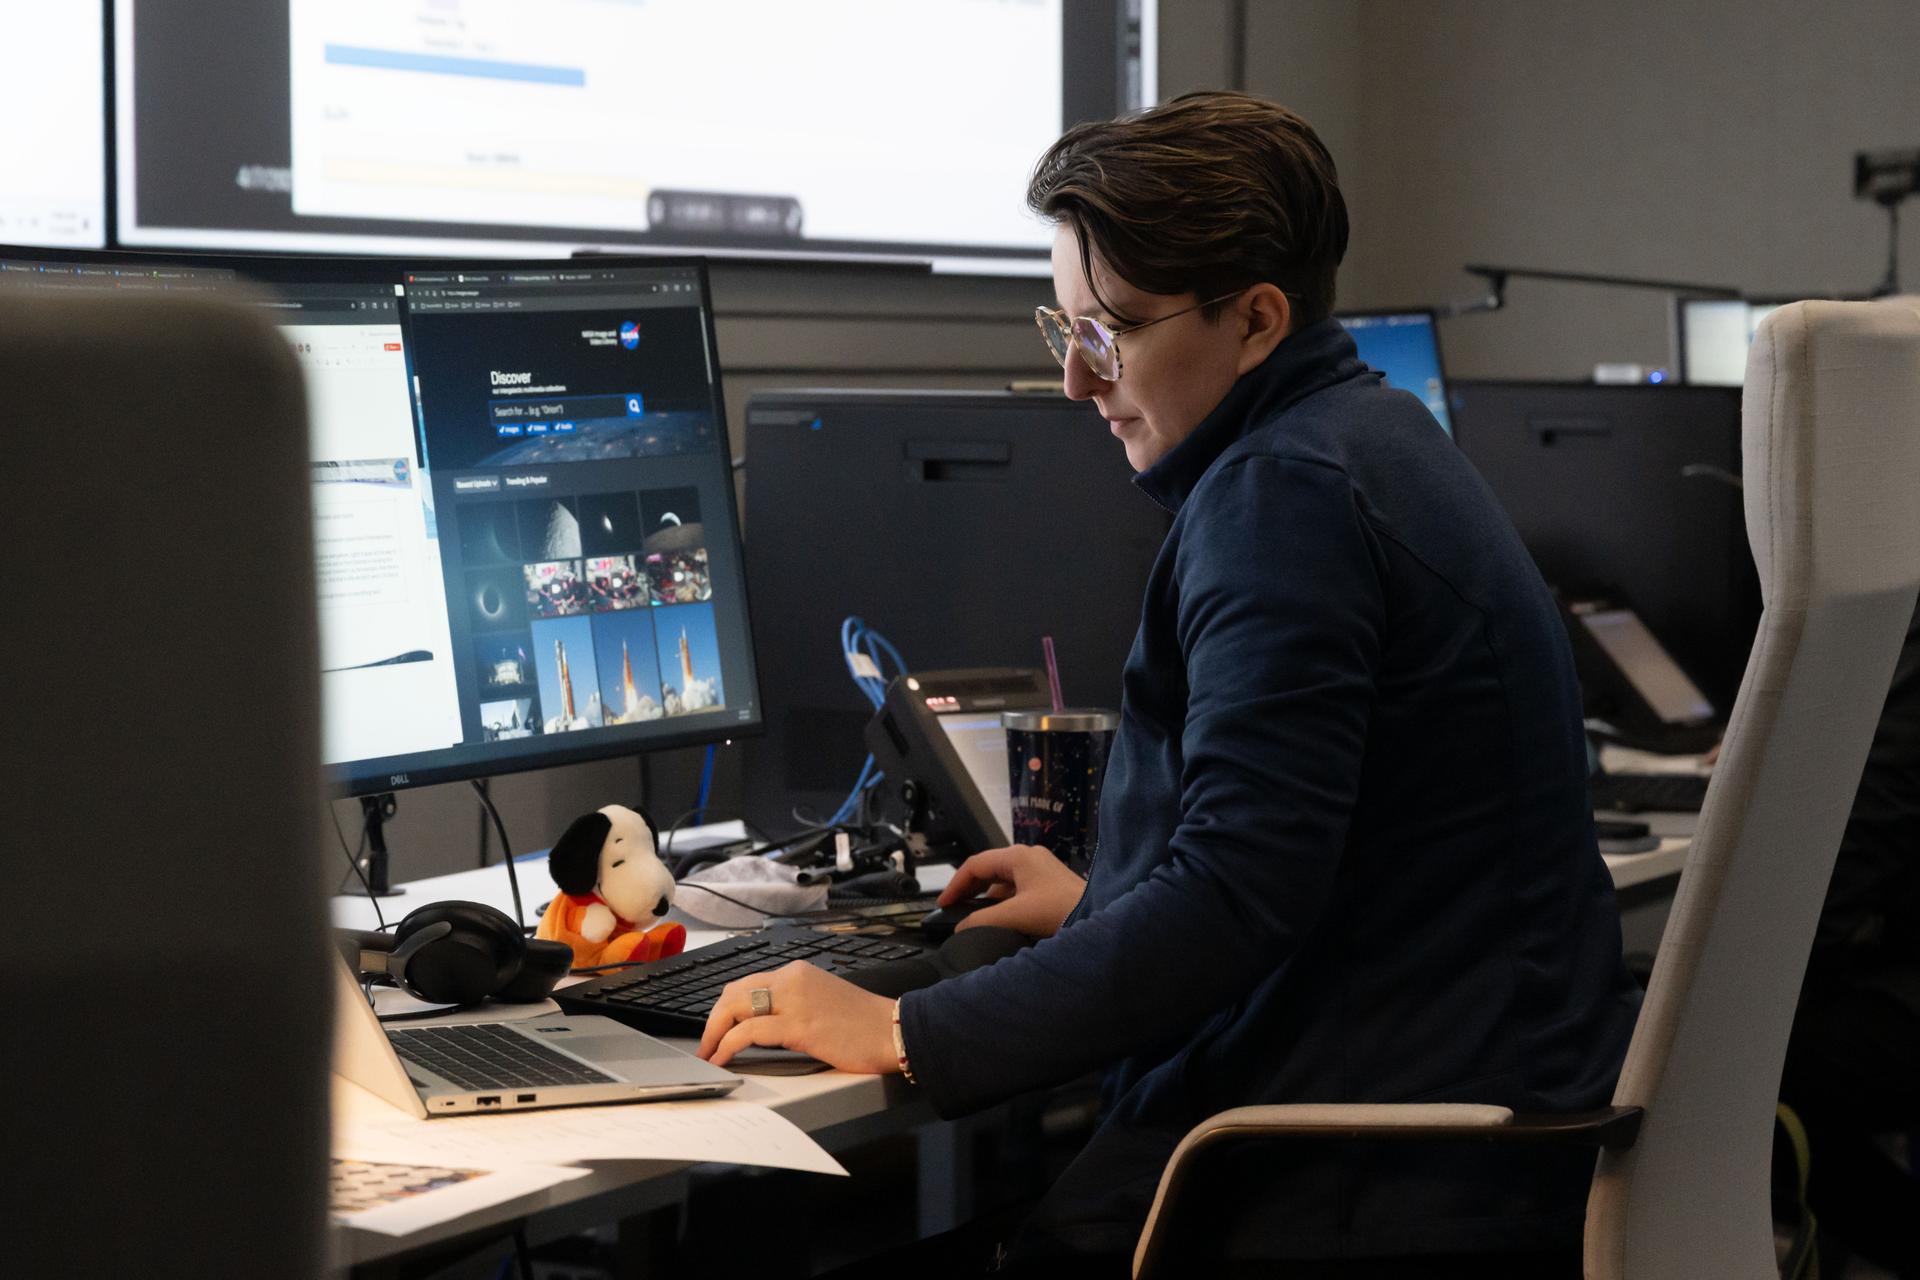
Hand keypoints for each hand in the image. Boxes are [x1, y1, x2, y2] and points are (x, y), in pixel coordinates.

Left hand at [697, 961, 898, 1071]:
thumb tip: (763, 1025)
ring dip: (714, 1033)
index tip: (717, 1028)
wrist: (895, 1030)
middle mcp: (793, 979)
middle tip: (706, 1043)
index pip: (748, 983)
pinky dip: (728, 1046)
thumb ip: (794, 1005)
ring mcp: (795, 1000)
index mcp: (798, 972)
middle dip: (713, 1019)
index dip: (726, 1007)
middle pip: (734, 992)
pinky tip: (722, 1058)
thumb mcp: (823, 1002)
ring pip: (735, 1007)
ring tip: (708, 1054)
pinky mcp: (798, 1025)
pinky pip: (749, 1032)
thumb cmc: (865, 1024)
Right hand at [938, 844, 1084, 939]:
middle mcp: (1029, 858)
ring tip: (974, 917)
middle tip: (955, 910)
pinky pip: (1017, 890)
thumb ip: (982, 920)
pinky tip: (1000, 920)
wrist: (1101, 916)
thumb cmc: (1063, 910)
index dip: (955, 884)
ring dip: (987, 898)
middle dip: (970, 890)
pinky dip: (1003, 903)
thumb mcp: (1016, 915)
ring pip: (1003, 881)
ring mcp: (1040, 871)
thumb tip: (962, 927)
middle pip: (988, 870)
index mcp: (1018, 856)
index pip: (975, 864)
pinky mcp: (1049, 885)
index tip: (944, 903)